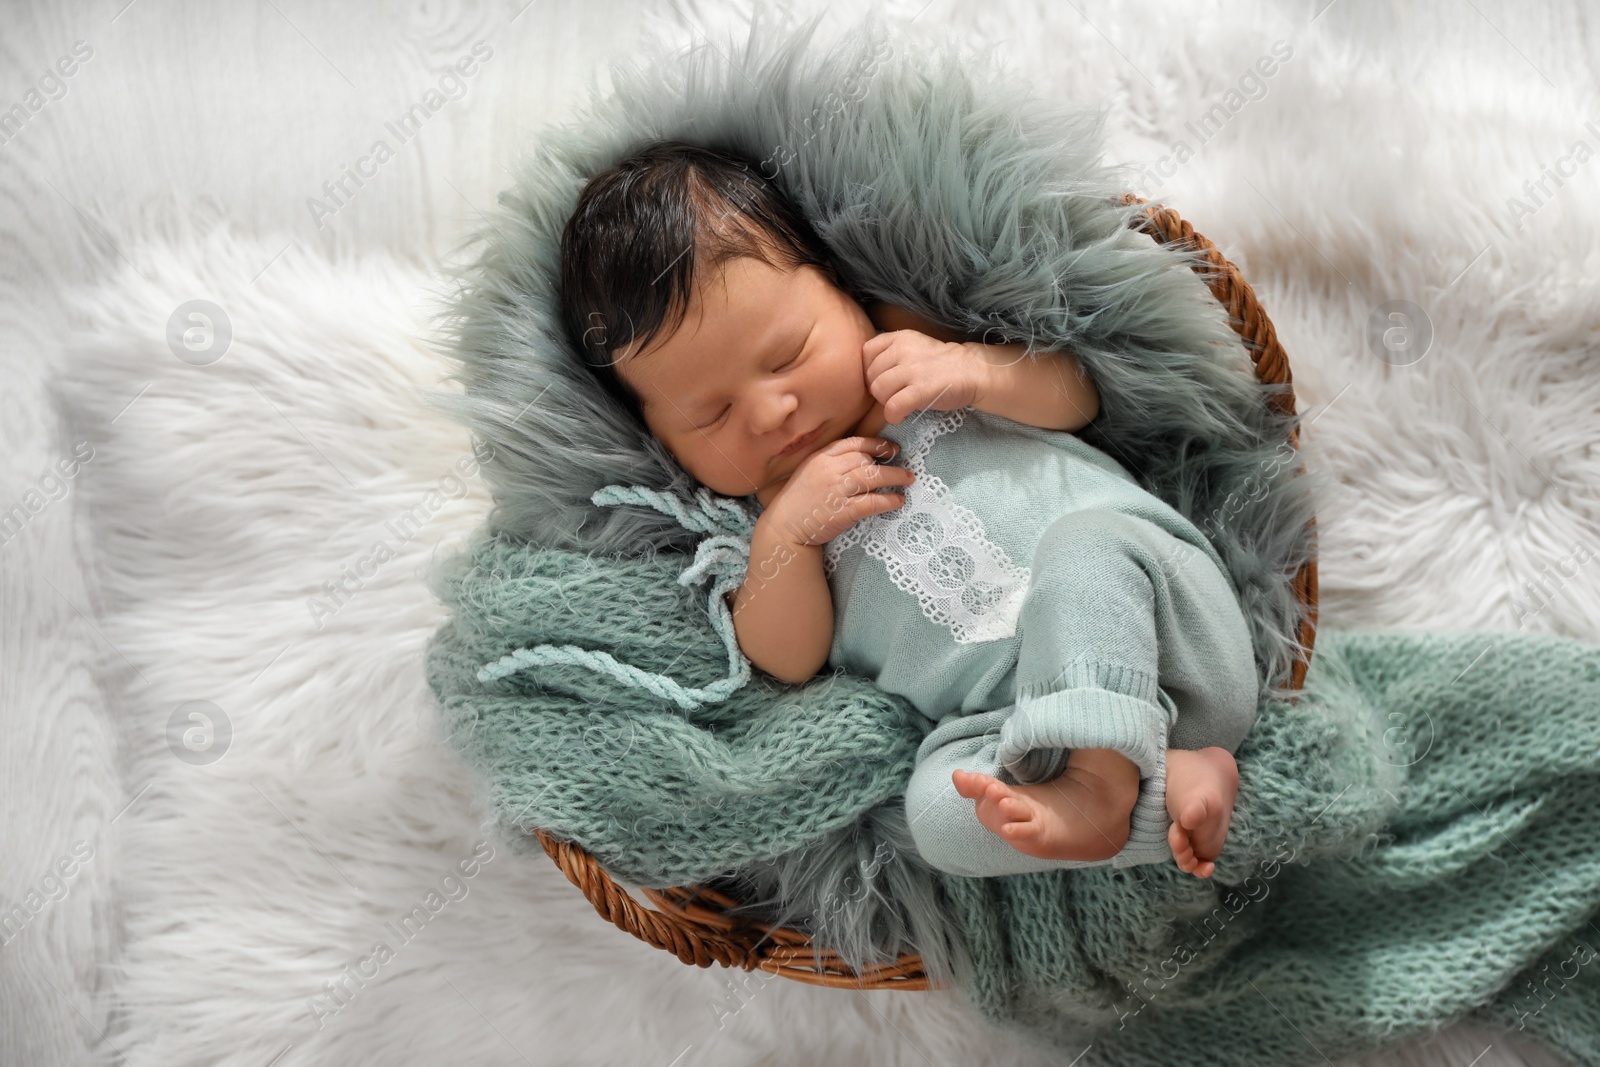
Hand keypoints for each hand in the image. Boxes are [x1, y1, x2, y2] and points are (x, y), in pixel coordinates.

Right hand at [758, 436, 914, 547]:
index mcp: (821, 457)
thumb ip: (831, 464)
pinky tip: (898, 501)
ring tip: (908, 479)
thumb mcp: (810, 472)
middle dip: (888, 463)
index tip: (891, 449)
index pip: (854, 443)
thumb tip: (863, 461)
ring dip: (894, 477)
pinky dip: (888, 501)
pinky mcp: (843, 510)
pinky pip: (872, 502)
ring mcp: (836, 490)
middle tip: (904, 470)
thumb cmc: (798, 501)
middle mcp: (829, 469)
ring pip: (873, 476)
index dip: (877, 444)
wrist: (784, 527)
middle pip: (866, 460)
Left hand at [863, 331, 988, 424]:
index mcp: (899, 337)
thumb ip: (889, 352)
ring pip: (878, 391)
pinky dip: (893, 415)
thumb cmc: (939, 363)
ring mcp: (912, 370)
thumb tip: (865, 372)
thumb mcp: (913, 345)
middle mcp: (903, 350)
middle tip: (895, 394)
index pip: (866, 353)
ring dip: (885, 402)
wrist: (972, 370)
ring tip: (899, 404)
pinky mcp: (921, 390)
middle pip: (870, 376)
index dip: (869, 370)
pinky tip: (901, 415)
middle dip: (878, 390)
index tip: (883, 378)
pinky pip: (892, 406)